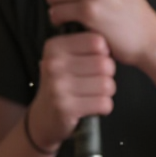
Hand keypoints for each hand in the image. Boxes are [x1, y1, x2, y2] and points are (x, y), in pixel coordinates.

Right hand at [28, 33, 116, 149]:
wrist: (44, 116)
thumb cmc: (62, 84)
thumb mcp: (65, 58)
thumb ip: (84, 45)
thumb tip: (111, 40)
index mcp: (55, 47)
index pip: (97, 42)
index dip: (104, 54)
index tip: (95, 62)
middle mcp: (54, 64)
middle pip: (105, 64)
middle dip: (108, 75)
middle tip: (97, 81)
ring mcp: (58, 86)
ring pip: (107, 84)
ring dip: (107, 92)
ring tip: (95, 94)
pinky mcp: (66, 107)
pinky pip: (104, 103)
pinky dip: (105, 106)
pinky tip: (94, 106)